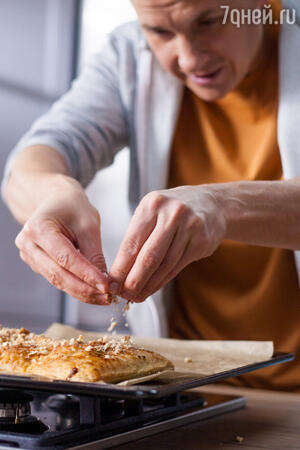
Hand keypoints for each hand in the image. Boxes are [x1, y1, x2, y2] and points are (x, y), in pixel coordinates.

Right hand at [15, 181, 108, 304]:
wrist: (57, 200)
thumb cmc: (73, 207)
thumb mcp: (89, 224)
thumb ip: (94, 253)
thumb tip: (104, 282)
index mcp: (38, 228)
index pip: (65, 258)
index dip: (86, 275)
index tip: (106, 286)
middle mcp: (28, 244)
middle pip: (58, 274)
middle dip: (85, 289)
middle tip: (108, 298)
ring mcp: (29, 255)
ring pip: (57, 281)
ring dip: (81, 292)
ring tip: (103, 298)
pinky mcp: (36, 264)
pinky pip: (57, 279)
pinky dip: (75, 287)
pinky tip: (92, 291)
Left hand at [109, 185, 226, 301]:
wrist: (212, 204)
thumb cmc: (172, 211)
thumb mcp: (152, 212)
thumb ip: (137, 237)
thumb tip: (119, 272)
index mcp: (152, 205)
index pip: (132, 243)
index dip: (120, 268)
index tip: (111, 284)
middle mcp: (172, 214)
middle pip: (149, 257)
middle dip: (133, 280)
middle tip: (123, 295)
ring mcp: (190, 228)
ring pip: (164, 265)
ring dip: (148, 285)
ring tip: (136, 296)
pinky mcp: (202, 241)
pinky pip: (177, 267)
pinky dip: (162, 281)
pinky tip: (152, 288)